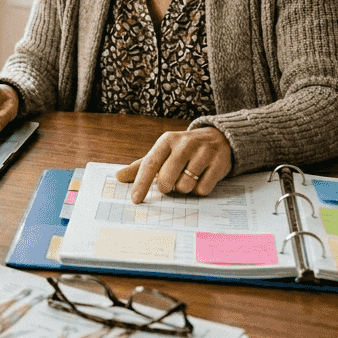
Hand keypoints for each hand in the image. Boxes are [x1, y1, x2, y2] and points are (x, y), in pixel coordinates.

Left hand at [115, 127, 231, 202]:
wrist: (218, 138)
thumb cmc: (183, 149)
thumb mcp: (163, 152)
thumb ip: (141, 165)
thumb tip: (118, 176)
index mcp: (167, 140)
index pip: (150, 164)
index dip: (141, 183)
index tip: (135, 200)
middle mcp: (185, 143)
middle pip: (167, 179)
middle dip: (166, 187)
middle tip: (171, 182)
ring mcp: (204, 152)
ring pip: (185, 186)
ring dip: (184, 188)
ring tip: (188, 177)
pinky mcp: (219, 163)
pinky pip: (203, 189)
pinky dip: (199, 190)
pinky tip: (201, 178)